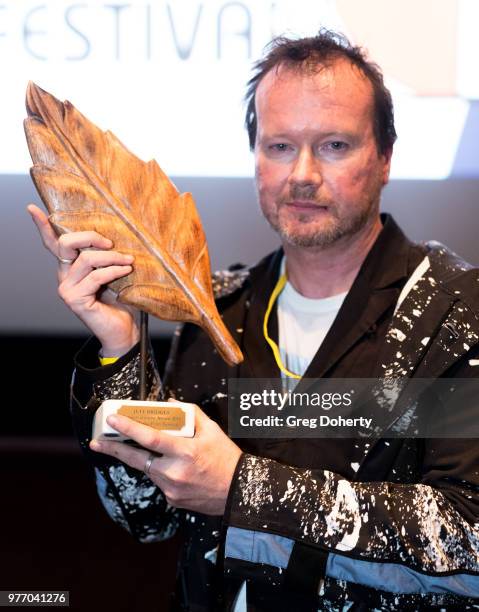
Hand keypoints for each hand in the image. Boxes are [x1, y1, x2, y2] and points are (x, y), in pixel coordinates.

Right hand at [28, 204, 138, 355]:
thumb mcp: (114, 272)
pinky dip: (114, 271)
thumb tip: (117, 234)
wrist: (125, 331)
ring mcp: (67, 289)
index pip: (52, 243)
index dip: (42, 226)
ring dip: (111, 257)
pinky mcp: (76, 300)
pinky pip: (96, 276)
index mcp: (70, 267)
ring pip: (87, 259)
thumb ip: (107, 256)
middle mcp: (64, 276)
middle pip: (66, 243)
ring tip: (129, 261)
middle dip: (90, 237)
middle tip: (111, 243)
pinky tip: (126, 270)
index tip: (32, 208)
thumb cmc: (122, 301)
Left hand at [90, 404, 241, 515]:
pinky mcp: (171, 499)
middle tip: (97, 442)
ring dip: (144, 458)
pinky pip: (159, 480)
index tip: (113, 420)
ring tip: (143, 449)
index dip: (129, 428)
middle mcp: (174, 472)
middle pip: (136, 459)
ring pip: (148, 469)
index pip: (150, 438)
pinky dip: (160, 470)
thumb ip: (189, 414)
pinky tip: (172, 466)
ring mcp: (171, 488)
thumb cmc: (226, 457)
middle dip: (113, 450)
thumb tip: (169, 405)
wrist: (238, 491)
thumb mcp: (212, 430)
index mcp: (185, 452)